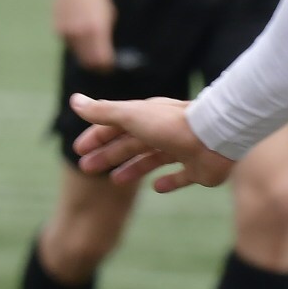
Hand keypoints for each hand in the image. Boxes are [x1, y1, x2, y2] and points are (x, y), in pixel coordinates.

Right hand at [51, 0, 117, 69]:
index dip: (107, 67)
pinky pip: (69, 43)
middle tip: (102, 65)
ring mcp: (67, 33)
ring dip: (85, 53)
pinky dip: (76, 42)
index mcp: (97, 29)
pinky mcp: (57, 30)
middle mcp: (81, 34)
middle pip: (88, 62)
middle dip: (96, 66)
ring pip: (78, 53)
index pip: (102, 59)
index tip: (110, 68)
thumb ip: (106, 34)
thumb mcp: (108, 14)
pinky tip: (78, 28)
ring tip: (91, 42)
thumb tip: (106, 52)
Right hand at [67, 94, 231, 194]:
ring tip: (116, 181)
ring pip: (151, 159)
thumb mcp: (130, 116)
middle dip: (108, 154)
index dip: (96, 137)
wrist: (214, 136)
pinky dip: (168, 181)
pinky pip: (181, 176)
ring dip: (132, 168)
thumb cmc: (169, 124)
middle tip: (87, 168)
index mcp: (147, 117)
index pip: (116, 126)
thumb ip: (103, 112)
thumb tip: (74, 101)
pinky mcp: (198, 169)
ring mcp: (181, 150)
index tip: (79, 151)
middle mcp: (163, 131)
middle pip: (130, 144)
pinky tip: (157, 187)